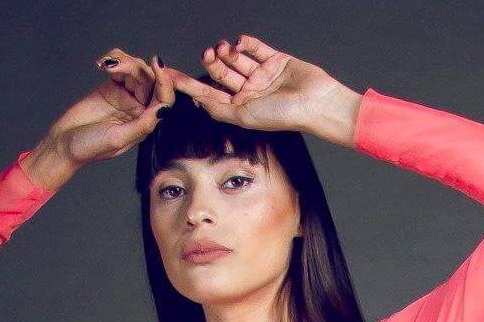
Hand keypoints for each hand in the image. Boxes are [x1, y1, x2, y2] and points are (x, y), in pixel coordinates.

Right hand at [37, 48, 173, 166]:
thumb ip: (143, 124)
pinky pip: (120, 68)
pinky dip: (114, 59)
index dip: (164, 80)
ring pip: (136, 70)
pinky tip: (102, 63)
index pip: (164, 99)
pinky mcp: (110, 87)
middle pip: (150, 79)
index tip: (155, 63)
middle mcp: (139, 109)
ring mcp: (125, 97)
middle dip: (136, 67)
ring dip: (123, 61)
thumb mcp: (118, 138)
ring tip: (106, 66)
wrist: (63, 143)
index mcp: (146, 123)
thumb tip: (165, 109)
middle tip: (115, 67)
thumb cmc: (90, 148)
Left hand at [165, 33, 351, 135]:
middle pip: (222, 74)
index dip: (189, 84)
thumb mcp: (243, 117)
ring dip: (227, 52)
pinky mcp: (276, 60)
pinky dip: (246, 43)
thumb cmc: (283, 115)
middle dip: (212, 63)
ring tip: (224, 49)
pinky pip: (256, 48)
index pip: (209, 94)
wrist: (314, 103)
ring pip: (237, 59)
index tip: (170, 76)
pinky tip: (240, 43)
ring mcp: (262, 76)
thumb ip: (219, 109)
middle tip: (207, 55)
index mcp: (240, 109)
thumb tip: (197, 101)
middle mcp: (250, 93)